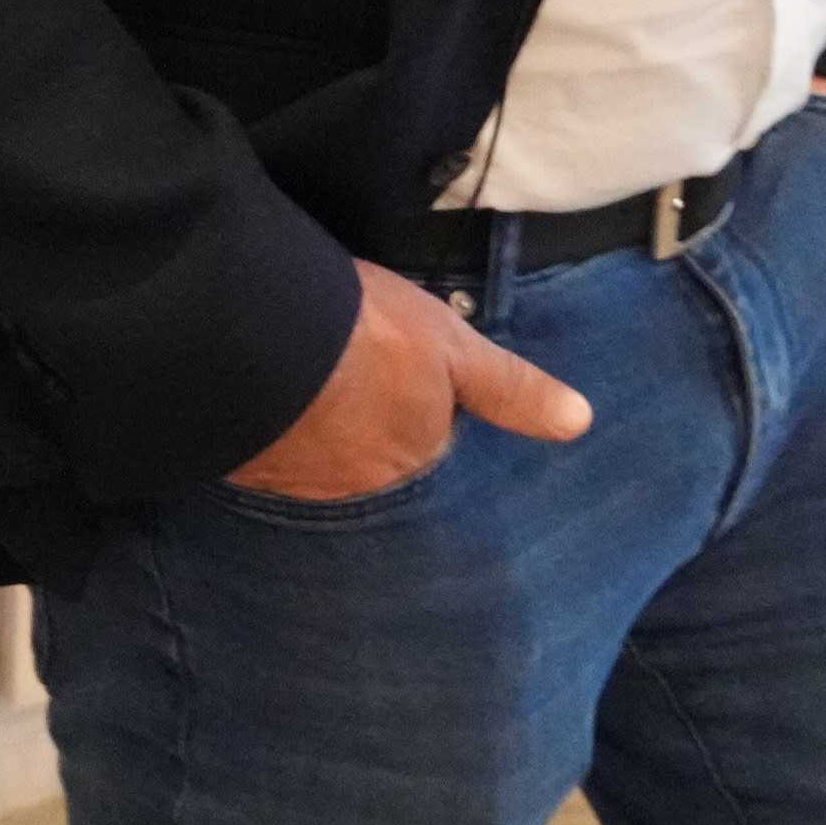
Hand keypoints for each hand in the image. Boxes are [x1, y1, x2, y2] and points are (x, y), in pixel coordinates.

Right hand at [226, 261, 593, 502]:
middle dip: (368, 435)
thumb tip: (579, 423)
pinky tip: (263, 397)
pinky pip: (269, 457)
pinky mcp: (246, 468)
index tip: (406, 385)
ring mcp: (297, 483)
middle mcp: (360, 489)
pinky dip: (272, 432)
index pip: (430, 450)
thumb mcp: (454, 346)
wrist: (253, 335)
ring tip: (306, 390)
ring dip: (317, 434)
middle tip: (353, 386)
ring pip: (320, 462)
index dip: (422, 414)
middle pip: (374, 464)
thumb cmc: (367, 335)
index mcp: (415, 461)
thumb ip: (509, 387)